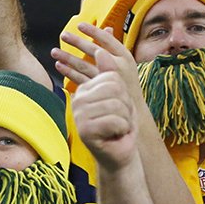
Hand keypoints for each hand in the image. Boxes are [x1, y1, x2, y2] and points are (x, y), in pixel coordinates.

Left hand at [53, 23, 140, 99]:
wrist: (133, 110)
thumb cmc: (127, 81)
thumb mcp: (125, 63)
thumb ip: (114, 47)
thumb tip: (108, 28)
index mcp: (125, 57)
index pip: (107, 40)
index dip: (93, 32)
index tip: (80, 25)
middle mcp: (117, 67)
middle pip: (93, 51)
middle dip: (76, 42)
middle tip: (63, 35)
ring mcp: (106, 80)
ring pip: (83, 65)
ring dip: (67, 57)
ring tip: (54, 52)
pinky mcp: (97, 92)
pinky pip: (79, 79)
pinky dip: (68, 72)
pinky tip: (59, 65)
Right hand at [72, 48, 138, 169]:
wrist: (119, 154)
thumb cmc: (120, 125)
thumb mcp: (119, 97)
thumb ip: (110, 74)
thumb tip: (101, 50)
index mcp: (84, 89)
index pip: (112, 78)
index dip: (124, 94)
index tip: (119, 108)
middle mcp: (78, 100)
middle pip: (115, 89)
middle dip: (126, 107)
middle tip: (120, 120)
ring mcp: (79, 115)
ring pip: (117, 105)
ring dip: (125, 119)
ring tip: (118, 128)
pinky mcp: (85, 130)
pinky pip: (115, 121)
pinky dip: (122, 130)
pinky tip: (114, 136)